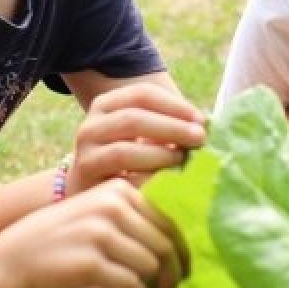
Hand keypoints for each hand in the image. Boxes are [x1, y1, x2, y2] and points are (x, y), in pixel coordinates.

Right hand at [0, 179, 187, 287]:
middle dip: (173, 273)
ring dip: (149, 284)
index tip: (185, 269)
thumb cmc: (67, 241)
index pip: (169, 221)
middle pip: (163, 245)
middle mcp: (112, 206)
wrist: (15, 260)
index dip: (182, 250)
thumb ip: (137, 218)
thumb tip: (186, 247)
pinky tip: (104, 284)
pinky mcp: (90, 263)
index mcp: (119, 189)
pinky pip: (128, 283)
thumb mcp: (99, 213)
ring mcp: (100, 233)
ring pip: (149, 266)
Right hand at [67, 82, 205, 193]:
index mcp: (108, 104)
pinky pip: (117, 180)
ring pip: (124, 150)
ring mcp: (85, 153)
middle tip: (200, 139)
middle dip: (172, 128)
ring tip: (182, 160)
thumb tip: (204, 124)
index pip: (143, 94)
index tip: (201, 119)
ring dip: (160, 155)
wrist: (94, 193)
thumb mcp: (148, 136)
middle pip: (134, 118)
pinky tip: (165, 181)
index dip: (175, 105)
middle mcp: (91, 124)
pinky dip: (144, 178)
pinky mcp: (87, 180)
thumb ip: (171, 126)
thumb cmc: (131, 161)